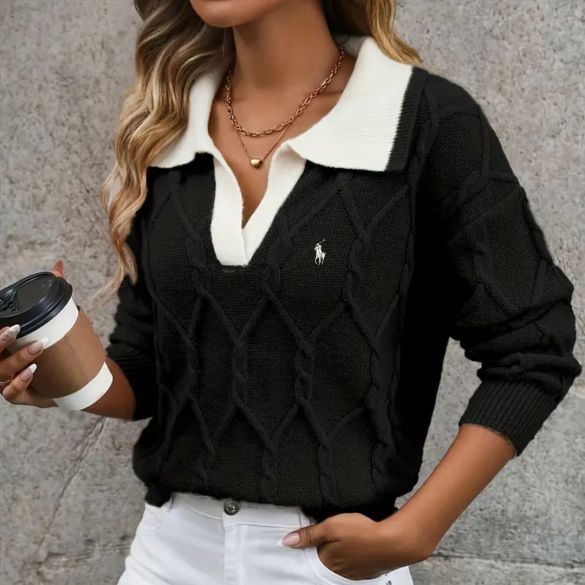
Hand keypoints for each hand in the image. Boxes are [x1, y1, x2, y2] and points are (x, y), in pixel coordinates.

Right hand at [0, 260, 64, 407]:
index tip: (7, 320)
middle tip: (16, 329)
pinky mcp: (20, 396)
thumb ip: (53, 296)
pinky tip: (31, 372)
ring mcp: (7, 381)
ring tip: (38, 347)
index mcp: (4, 345)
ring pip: (0, 373)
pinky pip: (10, 394)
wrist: (75, 380)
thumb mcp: (55, 322)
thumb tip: (58, 266)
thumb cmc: (57, 349)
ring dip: (17, 359)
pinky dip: (18, 383)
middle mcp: (1, 362)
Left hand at [281, 509, 432, 579]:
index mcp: (327, 561)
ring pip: (341, 560)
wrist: (395, 541)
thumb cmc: (363, 532)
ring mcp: (355, 572)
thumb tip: (285, 541)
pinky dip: (355, 553)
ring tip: (348, 535)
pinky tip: (360, 543)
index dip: (312, 540)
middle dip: (327, 546)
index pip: (311, 552)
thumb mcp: (331, 527)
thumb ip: (309, 534)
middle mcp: (339, 571)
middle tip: (336, 531)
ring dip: (342, 549)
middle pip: (327, 557)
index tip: (317, 530)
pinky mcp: (368, 570)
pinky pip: (356, 562)